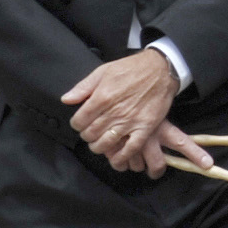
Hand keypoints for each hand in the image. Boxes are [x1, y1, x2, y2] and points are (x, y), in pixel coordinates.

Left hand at [62, 47, 183, 172]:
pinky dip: (121, 157)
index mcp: (102, 97)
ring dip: (99, 147)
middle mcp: (114, 112)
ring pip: (106, 144)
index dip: (77, 124)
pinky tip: (116, 158)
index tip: (81, 123)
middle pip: (90, 134)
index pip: (79, 121)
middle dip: (87, 135)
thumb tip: (66, 100)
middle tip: (91, 132)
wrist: (161, 69)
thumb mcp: (103, 71)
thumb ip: (83, 87)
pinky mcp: (145, 127)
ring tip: (100, 142)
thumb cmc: (133, 69)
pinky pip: (131, 148)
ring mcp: (130, 121)